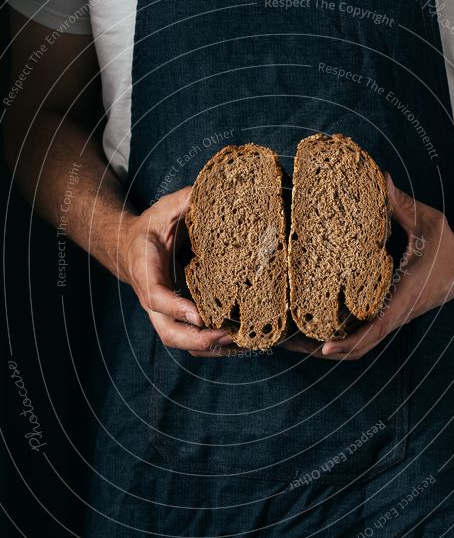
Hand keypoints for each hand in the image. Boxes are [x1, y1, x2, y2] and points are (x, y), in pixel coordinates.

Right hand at [119, 187, 235, 356]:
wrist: (128, 247)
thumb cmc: (149, 229)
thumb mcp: (165, 209)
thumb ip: (185, 200)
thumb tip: (211, 190)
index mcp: (146, 272)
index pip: (156, 296)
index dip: (177, 308)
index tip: (200, 315)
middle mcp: (153, 299)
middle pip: (169, 333)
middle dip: (198, 339)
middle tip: (228, 333)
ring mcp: (164, 313)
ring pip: (181, 342)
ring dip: (210, 347)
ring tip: (241, 342)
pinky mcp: (176, 318)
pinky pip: (191, 340)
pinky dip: (213, 347)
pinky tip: (240, 343)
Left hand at [285, 174, 453, 360]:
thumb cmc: (447, 246)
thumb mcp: (429, 222)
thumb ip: (402, 205)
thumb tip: (382, 179)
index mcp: (405, 298)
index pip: (376, 327)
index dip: (349, 341)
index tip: (325, 348)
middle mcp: (395, 314)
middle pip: (359, 347)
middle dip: (324, 351)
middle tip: (289, 345)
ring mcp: (390, 317)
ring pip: (358, 344)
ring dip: (327, 348)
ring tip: (291, 342)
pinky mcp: (386, 314)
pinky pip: (361, 333)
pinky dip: (337, 337)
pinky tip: (313, 330)